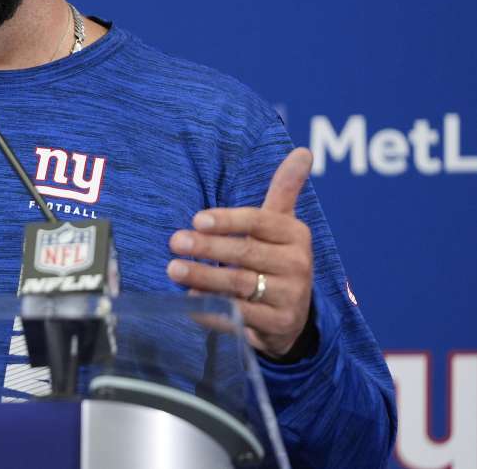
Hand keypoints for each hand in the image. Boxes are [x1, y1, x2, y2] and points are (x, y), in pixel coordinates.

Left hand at [166, 148, 314, 358]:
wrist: (292, 316)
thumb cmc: (276, 259)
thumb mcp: (281, 225)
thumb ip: (285, 189)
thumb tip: (302, 151)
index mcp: (296, 235)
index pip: (260, 222)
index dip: (228, 220)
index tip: (197, 219)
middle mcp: (298, 265)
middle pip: (245, 253)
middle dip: (207, 248)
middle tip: (174, 241)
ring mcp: (290, 297)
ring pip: (240, 284)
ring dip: (203, 277)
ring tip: (173, 269)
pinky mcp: (278, 325)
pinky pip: (239, 317)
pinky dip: (212, 310)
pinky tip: (190, 302)